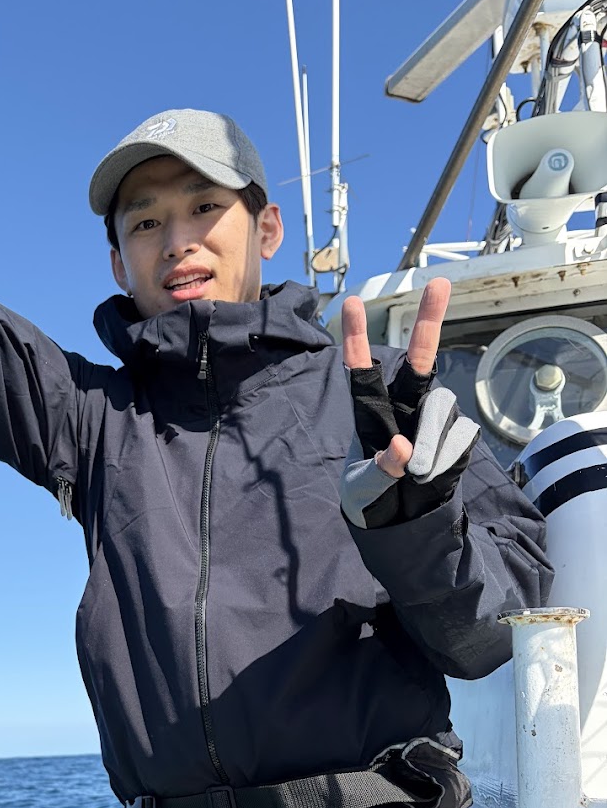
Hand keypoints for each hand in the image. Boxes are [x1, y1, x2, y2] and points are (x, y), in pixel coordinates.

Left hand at [339, 278, 479, 528]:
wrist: (400, 524)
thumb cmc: (369, 499)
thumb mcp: (362, 490)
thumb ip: (379, 470)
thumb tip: (401, 449)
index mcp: (371, 415)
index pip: (361, 373)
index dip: (355, 338)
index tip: (349, 302)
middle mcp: (405, 409)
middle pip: (418, 361)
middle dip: (428, 321)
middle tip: (436, 282)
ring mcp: (433, 421)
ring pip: (440, 408)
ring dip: (430, 441)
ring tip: (416, 475)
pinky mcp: (459, 437)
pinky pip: (458, 438)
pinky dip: (444, 461)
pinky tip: (432, 478)